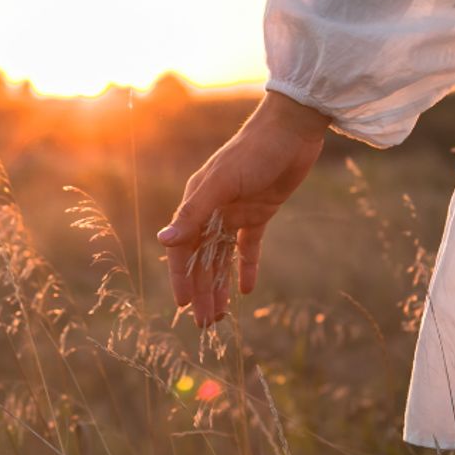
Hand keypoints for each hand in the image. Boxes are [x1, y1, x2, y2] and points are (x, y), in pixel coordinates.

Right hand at [156, 91, 329, 326]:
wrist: (292, 129)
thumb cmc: (252, 152)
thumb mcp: (220, 183)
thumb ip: (192, 214)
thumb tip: (162, 242)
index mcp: (197, 203)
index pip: (183, 249)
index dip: (182, 278)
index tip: (184, 306)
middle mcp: (212, 210)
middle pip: (203, 259)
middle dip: (202, 291)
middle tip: (205, 324)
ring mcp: (236, 212)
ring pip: (223, 258)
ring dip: (220, 285)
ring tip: (220, 316)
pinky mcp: (260, 213)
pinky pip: (249, 246)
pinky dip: (247, 267)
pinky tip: (247, 290)